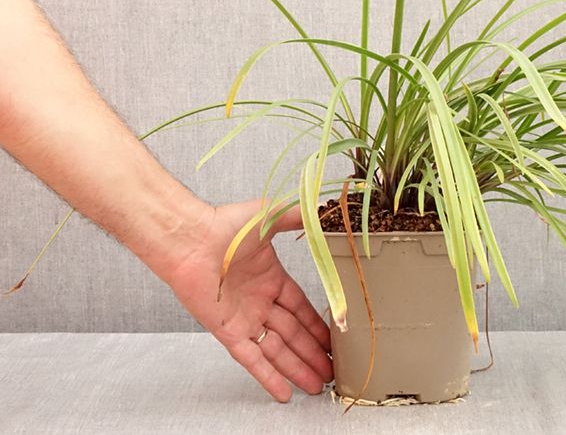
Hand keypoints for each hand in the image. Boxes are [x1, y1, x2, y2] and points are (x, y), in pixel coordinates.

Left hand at [163, 200, 332, 401]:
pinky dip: (268, 376)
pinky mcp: (228, 331)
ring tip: (317, 386)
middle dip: (312, 353)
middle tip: (332, 371)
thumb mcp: (270, 216)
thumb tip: (322, 211)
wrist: (192, 239)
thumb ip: (296, 217)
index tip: (333, 339)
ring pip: (277, 350)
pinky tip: (284, 392)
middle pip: (292, 334)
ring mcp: (244, 318)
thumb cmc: (226, 225)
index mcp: (271, 277)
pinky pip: (251, 359)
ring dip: (297, 368)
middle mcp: (259, 301)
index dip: (317, 324)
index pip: (300, 307)